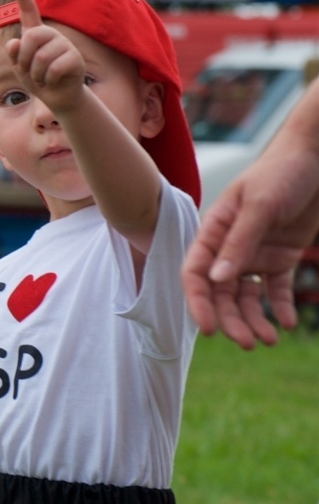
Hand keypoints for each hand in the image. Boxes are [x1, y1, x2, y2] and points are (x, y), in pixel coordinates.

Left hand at [6, 0, 85, 113]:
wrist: (58, 97)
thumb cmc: (37, 79)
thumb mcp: (20, 67)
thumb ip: (14, 54)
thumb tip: (15, 42)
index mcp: (36, 34)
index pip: (29, 13)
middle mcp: (51, 35)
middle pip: (31, 37)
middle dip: (24, 60)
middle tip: (28, 72)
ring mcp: (65, 45)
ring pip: (40, 58)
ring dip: (35, 75)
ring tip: (41, 78)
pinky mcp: (75, 58)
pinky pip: (53, 69)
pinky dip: (47, 81)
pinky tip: (52, 81)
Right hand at [183, 141, 318, 347]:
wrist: (315, 159)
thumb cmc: (280, 174)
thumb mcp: (259, 207)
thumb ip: (238, 243)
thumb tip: (217, 280)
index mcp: (213, 231)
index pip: (196, 273)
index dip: (198, 302)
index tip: (209, 330)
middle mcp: (230, 247)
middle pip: (221, 292)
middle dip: (231, 319)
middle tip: (248, 344)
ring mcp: (255, 253)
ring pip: (246, 295)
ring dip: (253, 319)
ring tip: (269, 340)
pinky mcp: (280, 258)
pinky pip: (275, 289)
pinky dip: (278, 307)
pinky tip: (285, 322)